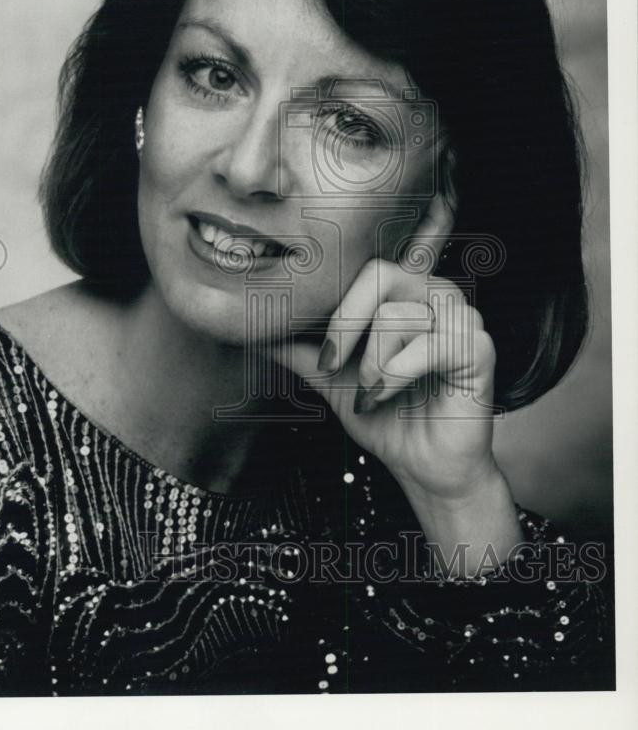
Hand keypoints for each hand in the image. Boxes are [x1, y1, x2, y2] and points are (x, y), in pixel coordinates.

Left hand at [268, 258, 521, 568]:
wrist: (422, 466)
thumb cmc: (385, 415)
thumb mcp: (330, 377)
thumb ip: (297, 348)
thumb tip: (249, 329)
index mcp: (403, 290)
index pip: (361, 263)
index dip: (329, 300)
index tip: (311, 345)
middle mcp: (435, 292)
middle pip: (380, 274)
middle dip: (345, 323)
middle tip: (330, 364)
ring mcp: (462, 317)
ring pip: (399, 315)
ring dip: (370, 363)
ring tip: (365, 394)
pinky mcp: (479, 348)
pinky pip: (430, 345)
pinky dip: (395, 375)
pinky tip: (381, 398)